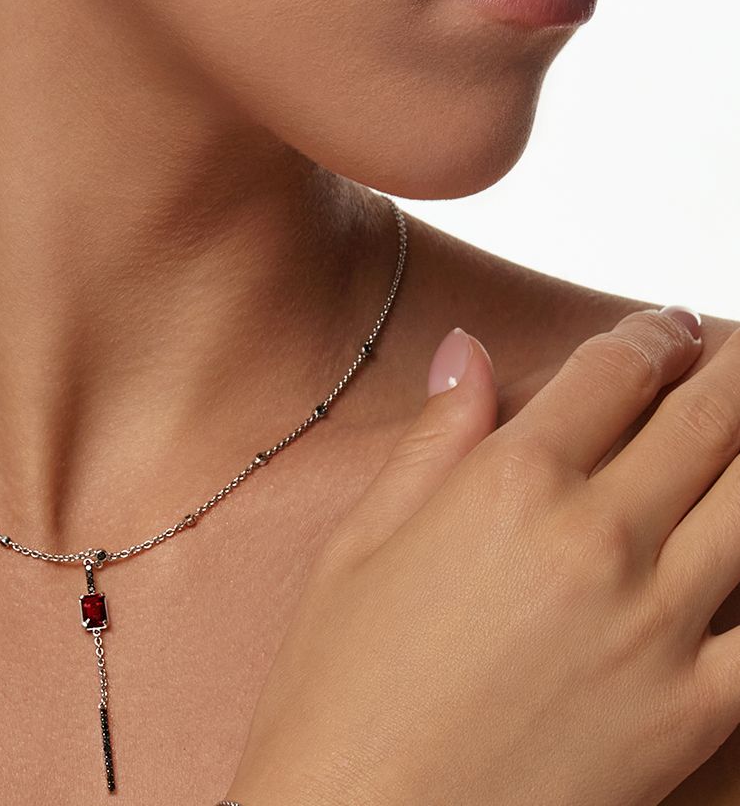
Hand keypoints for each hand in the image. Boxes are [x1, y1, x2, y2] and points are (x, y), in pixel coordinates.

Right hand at [224, 307, 739, 805]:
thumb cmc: (340, 688)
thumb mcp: (361, 544)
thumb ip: (433, 440)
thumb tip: (465, 350)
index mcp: (505, 485)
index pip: (610, 374)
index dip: (646, 334)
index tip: (659, 326)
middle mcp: (594, 539)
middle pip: (703, 420)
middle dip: (729, 368)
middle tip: (732, 348)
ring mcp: (657, 628)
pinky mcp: (694, 714)